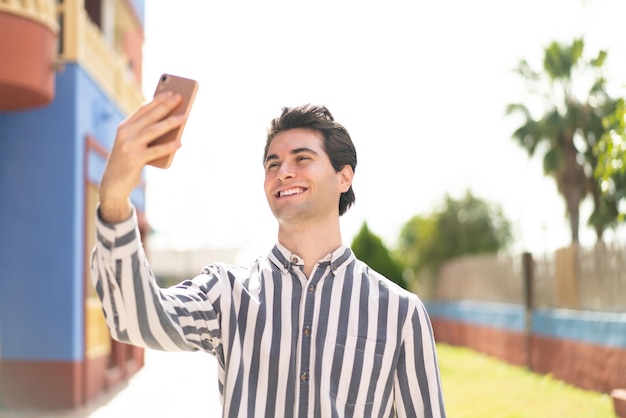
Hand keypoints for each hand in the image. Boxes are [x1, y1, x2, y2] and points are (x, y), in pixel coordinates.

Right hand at [98, 92, 184, 222]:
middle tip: (180, 98)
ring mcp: (129, 146)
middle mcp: (125, 134)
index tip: (171, 93)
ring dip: (170, 122)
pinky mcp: (135, 159)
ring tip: (184, 117)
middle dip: (166, 106)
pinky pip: (156, 151)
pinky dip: (169, 146)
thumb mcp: (134, 144)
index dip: (157, 100)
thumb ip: (147, 134)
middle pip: (150, 117)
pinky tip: (180, 142)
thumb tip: (172, 124)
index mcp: (124, 127)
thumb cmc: (128, 162)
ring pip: (154, 131)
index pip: (143, 109)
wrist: (113, 184)